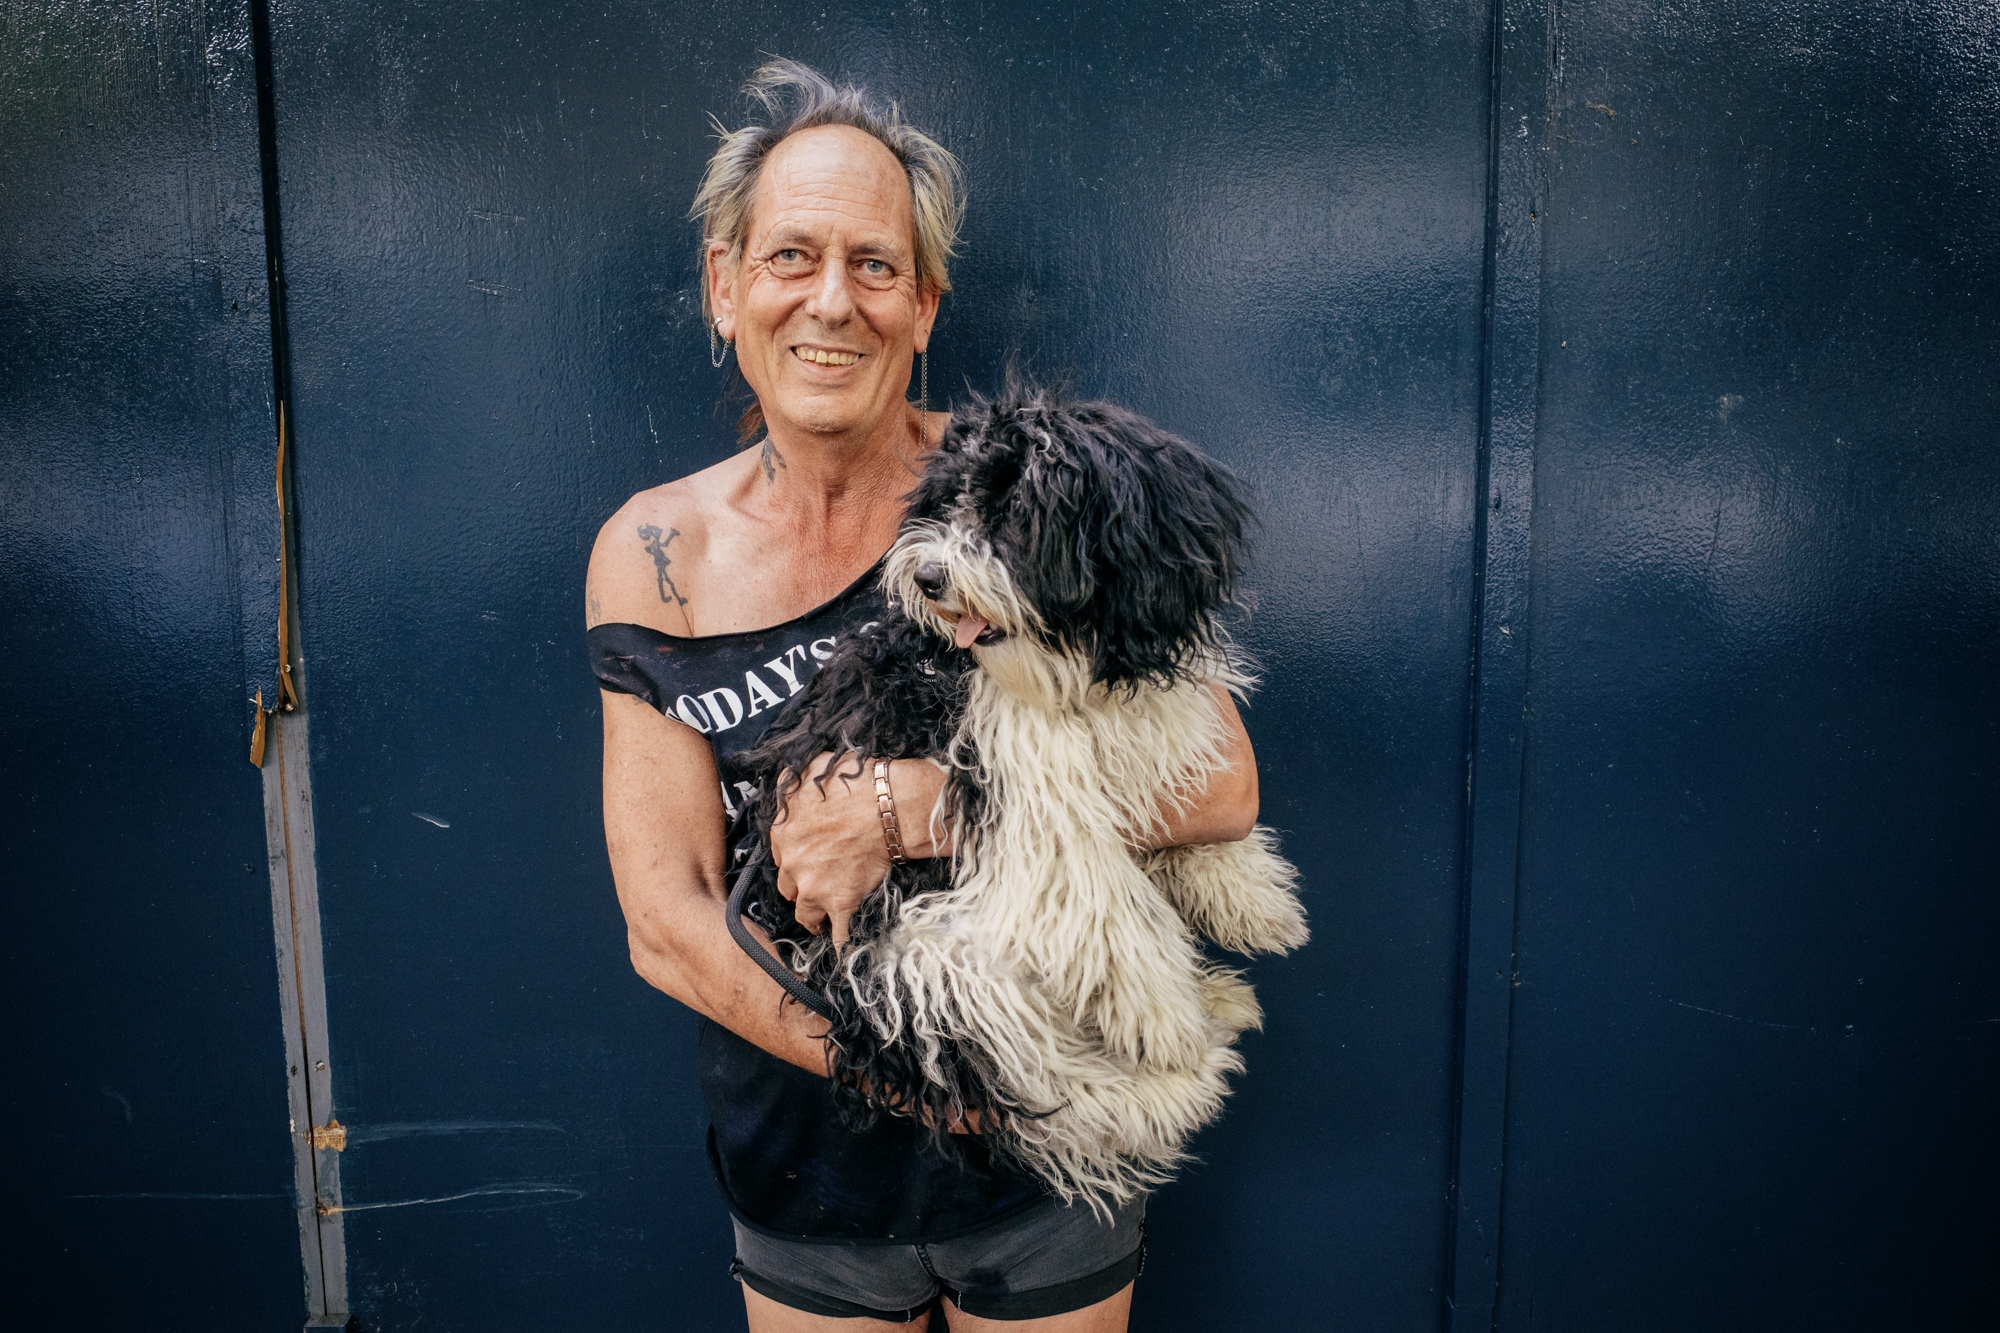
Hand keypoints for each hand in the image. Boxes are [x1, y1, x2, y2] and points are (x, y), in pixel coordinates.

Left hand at [771, 753, 945, 944]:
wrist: (886, 805)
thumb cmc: (854, 783)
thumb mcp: (812, 768)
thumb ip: (791, 780)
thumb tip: (783, 780)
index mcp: (783, 833)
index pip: (780, 855)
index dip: (794, 859)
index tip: (805, 860)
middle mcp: (792, 864)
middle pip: (789, 886)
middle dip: (801, 886)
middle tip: (816, 886)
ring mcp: (815, 887)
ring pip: (805, 914)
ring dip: (813, 917)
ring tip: (822, 921)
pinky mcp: (841, 903)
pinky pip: (838, 934)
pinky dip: (841, 944)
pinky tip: (842, 952)